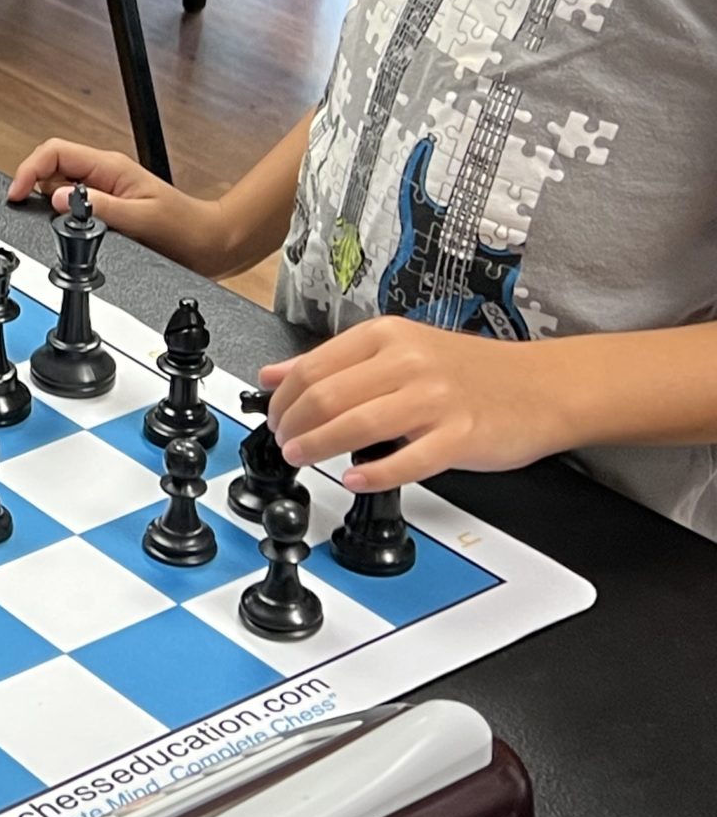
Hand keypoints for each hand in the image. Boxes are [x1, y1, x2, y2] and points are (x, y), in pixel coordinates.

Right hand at [7, 138, 240, 275]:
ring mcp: (103, 190)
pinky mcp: (104, 206)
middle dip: (31, 186)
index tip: (16, 193)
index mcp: (110, 167)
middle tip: (24, 210)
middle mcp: (103, 174)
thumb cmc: (185, 230)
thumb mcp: (140, 220)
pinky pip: (70, 204)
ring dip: (45, 201)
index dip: (29, 169)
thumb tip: (56, 199)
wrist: (209, 244)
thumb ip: (98, 208)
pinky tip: (65, 229)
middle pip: (50, 166)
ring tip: (48, 222)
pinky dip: (59, 214)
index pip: (54, 152)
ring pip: (57, 186)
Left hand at [261, 318, 572, 488]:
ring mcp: (435, 399)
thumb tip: (274, 376)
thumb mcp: (397, 350)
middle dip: (292, 426)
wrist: (544, 385)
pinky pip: (408, 460)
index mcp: (386, 336)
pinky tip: (355, 480)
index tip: (273, 418)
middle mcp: (408, 362)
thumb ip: (335, 363)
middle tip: (284, 444)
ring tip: (303, 458)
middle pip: (326, 396)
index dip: (282, 399)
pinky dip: (373, 474)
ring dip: (318, 447)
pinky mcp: (461, 435)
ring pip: (357, 424)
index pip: (312, 367)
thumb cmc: (469, 371)